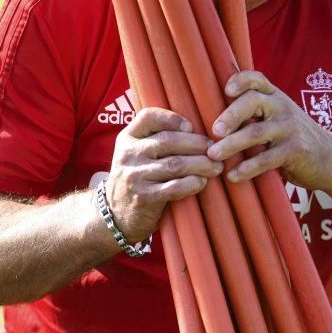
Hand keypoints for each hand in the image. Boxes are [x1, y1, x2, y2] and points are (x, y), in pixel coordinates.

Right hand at [105, 107, 222, 243]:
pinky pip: (174, 187)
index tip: (191, 126)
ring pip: (175, 164)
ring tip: (215, 167)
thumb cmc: (135, 180)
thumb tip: (194, 130)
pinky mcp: (144, 197)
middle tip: (214, 150)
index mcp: (127, 139)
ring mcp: (135, 176)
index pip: (147, 117)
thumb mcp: (135, 155)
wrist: (116, 216)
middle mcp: (129, 155)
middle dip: (196, 143)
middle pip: (168, 140)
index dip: (172, 118)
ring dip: (200, 164)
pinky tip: (201, 182)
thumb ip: (153, 140)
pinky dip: (192, 184)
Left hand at [207, 71, 331, 187]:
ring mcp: (290, 129)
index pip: (257, 79)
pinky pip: (266, 159)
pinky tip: (233, 176)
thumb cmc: (295, 139)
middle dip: (230, 116)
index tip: (225, 90)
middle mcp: (283, 108)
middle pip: (253, 102)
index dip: (241, 80)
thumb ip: (256, 114)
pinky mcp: (295, 151)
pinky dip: (248, 168)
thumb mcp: (279, 119)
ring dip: (232, 144)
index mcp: (276, 97)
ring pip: (256, 133)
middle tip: (213, 131)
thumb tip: (214, 119)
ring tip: (213, 155)